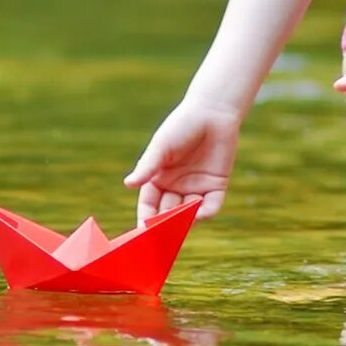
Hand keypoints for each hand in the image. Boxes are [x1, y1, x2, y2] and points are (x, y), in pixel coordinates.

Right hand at [125, 98, 241, 221]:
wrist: (212, 112)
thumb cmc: (181, 126)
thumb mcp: (162, 147)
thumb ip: (147, 167)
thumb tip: (128, 184)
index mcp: (159, 178)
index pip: (149, 204)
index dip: (146, 217)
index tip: (142, 229)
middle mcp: (177, 186)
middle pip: (168, 212)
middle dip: (164, 223)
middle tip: (161, 233)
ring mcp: (197, 187)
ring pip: (189, 213)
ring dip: (184, 220)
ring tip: (179, 222)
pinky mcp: (217, 185)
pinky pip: (211, 206)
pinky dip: (205, 213)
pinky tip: (198, 214)